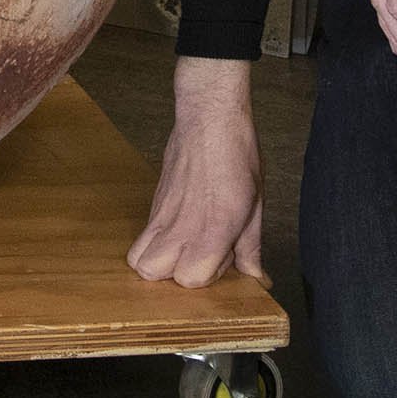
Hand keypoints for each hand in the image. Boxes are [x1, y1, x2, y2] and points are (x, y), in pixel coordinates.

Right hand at [127, 57, 263, 287]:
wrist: (209, 118)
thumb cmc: (237, 155)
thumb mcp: (255, 204)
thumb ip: (250, 247)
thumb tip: (258, 278)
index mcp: (213, 227)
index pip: (192, 279)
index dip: (210, 274)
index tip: (225, 256)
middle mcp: (181, 225)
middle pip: (153, 274)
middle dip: (178, 274)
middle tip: (203, 253)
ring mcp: (161, 214)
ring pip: (138, 260)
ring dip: (159, 263)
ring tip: (185, 248)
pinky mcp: (152, 204)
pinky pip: (142, 237)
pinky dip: (156, 243)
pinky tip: (183, 228)